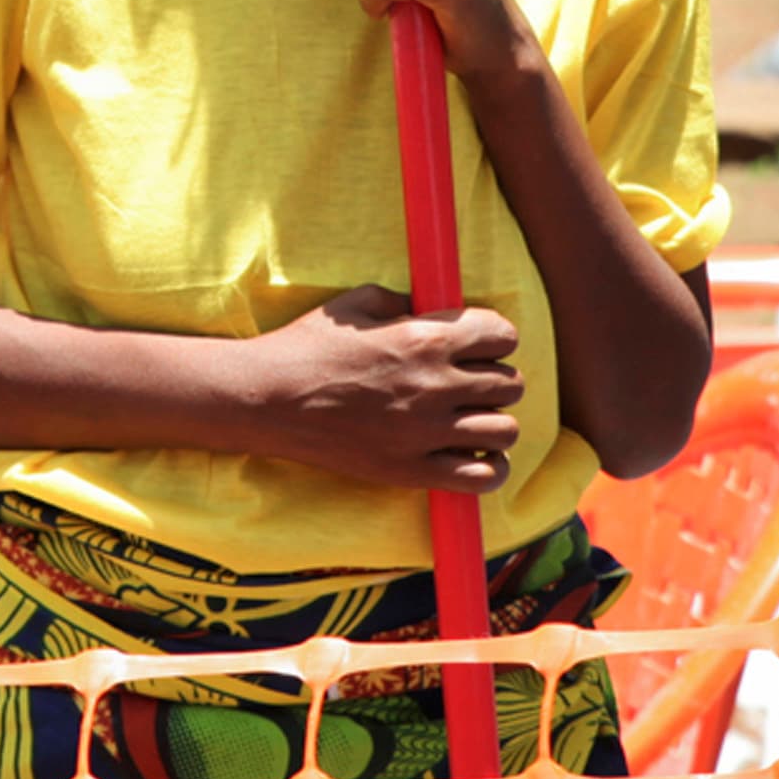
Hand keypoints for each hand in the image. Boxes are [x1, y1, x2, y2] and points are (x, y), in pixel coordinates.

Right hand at [231, 282, 525, 492]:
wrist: (267, 400)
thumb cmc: (305, 347)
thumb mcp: (353, 305)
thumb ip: (400, 302)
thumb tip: (427, 310)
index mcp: (423, 338)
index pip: (503, 335)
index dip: (495, 337)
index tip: (479, 345)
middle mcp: (434, 385)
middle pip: (512, 384)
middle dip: (496, 379)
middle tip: (471, 383)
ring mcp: (425, 432)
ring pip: (505, 430)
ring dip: (494, 422)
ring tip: (471, 420)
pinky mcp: (412, 470)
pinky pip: (484, 476)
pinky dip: (490, 467)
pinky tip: (474, 455)